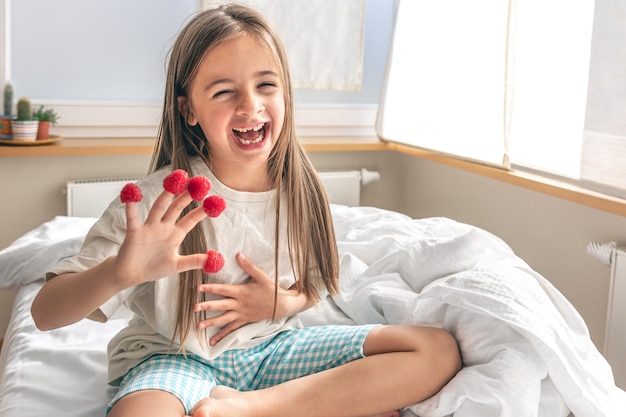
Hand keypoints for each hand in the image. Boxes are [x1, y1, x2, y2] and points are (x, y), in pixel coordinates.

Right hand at [114, 189, 207, 287]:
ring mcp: (149, 228)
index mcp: (175, 235)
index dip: (202, 211)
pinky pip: (132, 217)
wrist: (131, 275)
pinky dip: (131, 206)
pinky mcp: (134, 232)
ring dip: (165, 196)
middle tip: (196, 183)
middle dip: (186, 196)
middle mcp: (163, 227)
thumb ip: (194, 261)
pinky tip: (133, 194)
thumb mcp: (177, 265)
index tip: (214, 201)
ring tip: (172, 183)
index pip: (191, 219)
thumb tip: (213, 259)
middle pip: (177, 208)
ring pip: (158, 208)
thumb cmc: (153, 268)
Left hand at [195, 252, 310, 344]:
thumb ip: (249, 266)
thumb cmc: (271, 289)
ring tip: (198, 326)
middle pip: (221, 305)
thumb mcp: (261, 276)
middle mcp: (239, 304)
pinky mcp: (244, 321)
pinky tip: (212, 342)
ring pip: (224, 319)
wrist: (281, 305)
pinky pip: (231, 329)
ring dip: (211, 322)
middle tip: (194, 308)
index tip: (198, 288)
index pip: (223, 289)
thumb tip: (238, 254)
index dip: (211, 288)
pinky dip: (222, 336)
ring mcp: (241, 314)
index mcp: (241, 292)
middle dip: (207, 306)